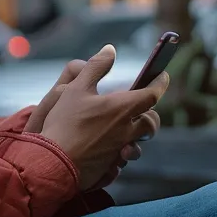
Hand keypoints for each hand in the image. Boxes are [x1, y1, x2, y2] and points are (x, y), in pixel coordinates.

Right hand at [34, 45, 168, 190]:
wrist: (54, 163)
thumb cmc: (64, 124)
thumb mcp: (76, 88)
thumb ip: (95, 67)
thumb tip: (110, 50)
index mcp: (122, 109)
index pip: (153, 94)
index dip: (160, 83)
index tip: (163, 76)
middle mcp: (127, 131)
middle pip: (151, 122)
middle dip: (150, 115)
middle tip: (140, 109)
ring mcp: (120, 150)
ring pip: (139, 143)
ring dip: (136, 135)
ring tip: (122, 129)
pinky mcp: (111, 166)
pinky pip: (124, 158)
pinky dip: (120, 152)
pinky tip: (107, 147)